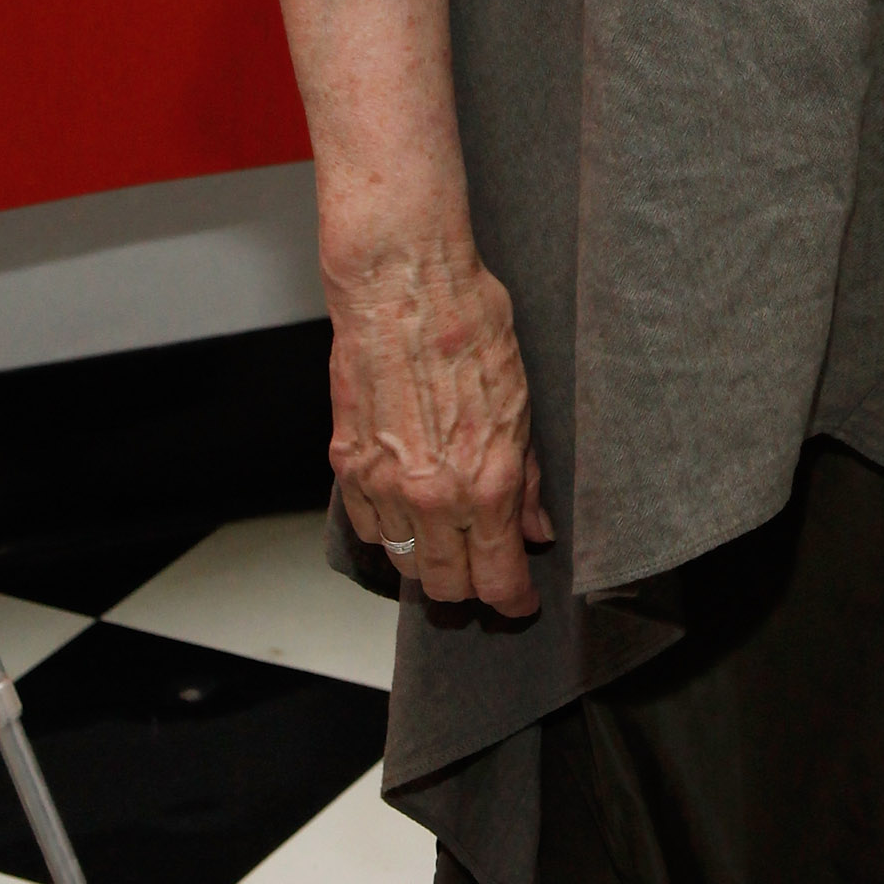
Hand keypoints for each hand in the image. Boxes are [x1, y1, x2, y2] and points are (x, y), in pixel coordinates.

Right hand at [327, 245, 553, 614]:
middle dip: (470, 587)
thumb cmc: (468, 322)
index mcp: (486, 482)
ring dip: (427, 559)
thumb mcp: (522, 398)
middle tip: (484, 570)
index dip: (512, 601)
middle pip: (446, 585)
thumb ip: (528, 475)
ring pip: (403, 562)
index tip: (519, 600)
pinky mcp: (348, 464)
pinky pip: (368, 526)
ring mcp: (384, 485)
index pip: (497, 579)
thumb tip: (535, 526)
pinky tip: (407, 506)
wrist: (402, 282)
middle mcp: (432, 496)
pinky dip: (388, 528)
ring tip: (446, 537)